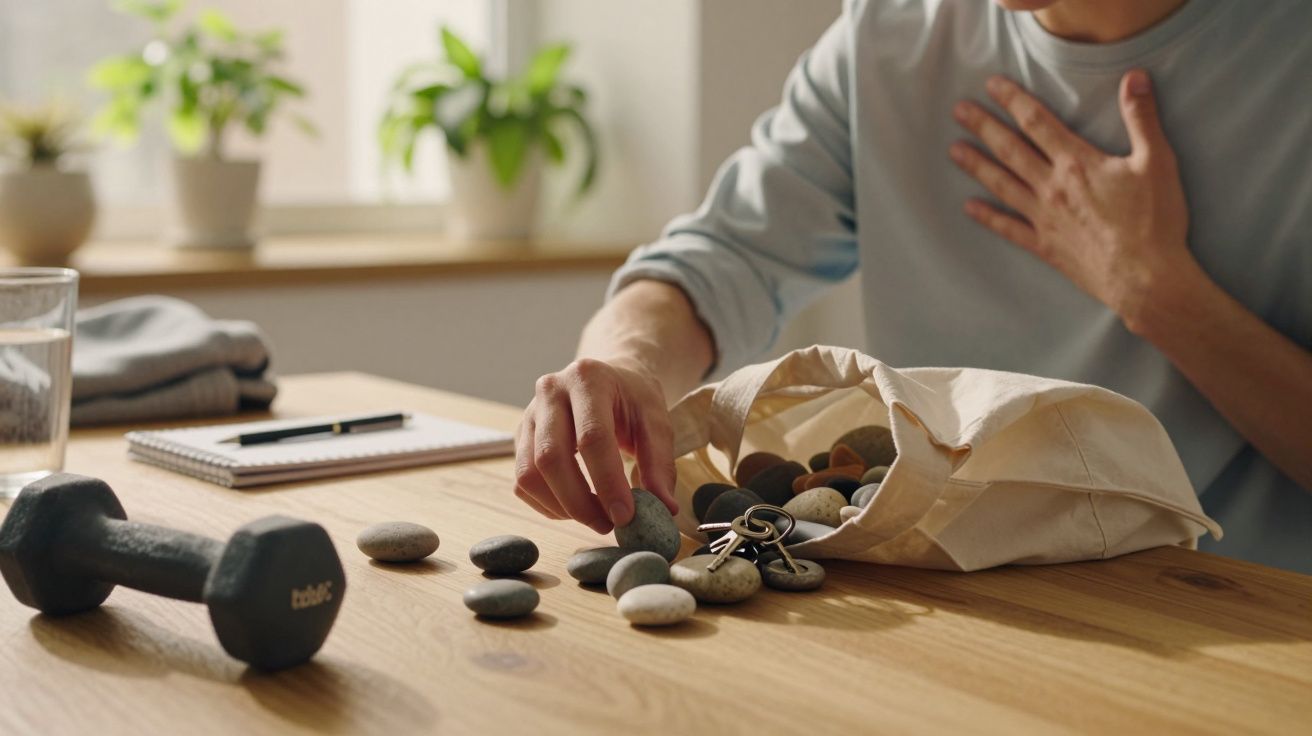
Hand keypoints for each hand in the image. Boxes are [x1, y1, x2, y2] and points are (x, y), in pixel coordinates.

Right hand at [514, 358, 678, 533]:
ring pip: (529, 474)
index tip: (625, 516)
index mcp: (587, 379)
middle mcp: (550, 391)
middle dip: (579, 502)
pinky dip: (548, 505)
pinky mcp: (520, 437)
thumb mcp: (656, 421)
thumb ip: (660, 463)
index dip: (607, 481)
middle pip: (551, 457)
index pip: (592, 437)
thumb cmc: (633, 400)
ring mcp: (529, 414)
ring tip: (595, 517)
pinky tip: (576, 507)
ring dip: (562, 507)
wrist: (609, 379)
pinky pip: (522, 482)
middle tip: (608, 525)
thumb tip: (663, 508)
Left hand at [949, 70, 1194, 329]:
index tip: (990, 84)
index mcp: (1077, 163)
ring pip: (1002, 184)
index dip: (1012, 100)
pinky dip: (987, 217)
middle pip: (1011, 149)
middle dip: (983, 127)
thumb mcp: (1157, 162)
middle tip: (958, 110)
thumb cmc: (1154, 221)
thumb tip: (1136, 77)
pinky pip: (1008, 228)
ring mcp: (1044, 217)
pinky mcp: (1044, 245)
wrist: (1144, 278)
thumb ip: (1142, 118)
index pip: (1037, 122)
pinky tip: (969, 207)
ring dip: (976, 166)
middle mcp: (1052, 187)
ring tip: (953, 150)